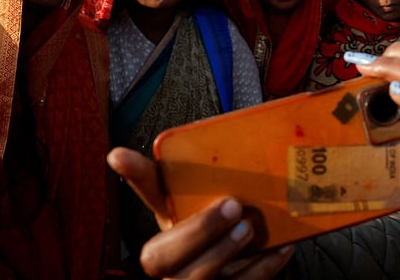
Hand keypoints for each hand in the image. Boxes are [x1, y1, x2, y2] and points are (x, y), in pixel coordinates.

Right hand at [107, 148, 293, 278]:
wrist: (247, 270)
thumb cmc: (228, 234)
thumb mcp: (219, 206)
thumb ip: (217, 180)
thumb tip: (227, 134)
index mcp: (168, 228)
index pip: (146, 197)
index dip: (134, 177)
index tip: (119, 154)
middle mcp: (171, 263)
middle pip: (160, 258)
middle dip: (198, 231)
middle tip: (233, 206)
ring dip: (224, 253)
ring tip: (250, 229)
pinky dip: (261, 268)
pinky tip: (279, 248)